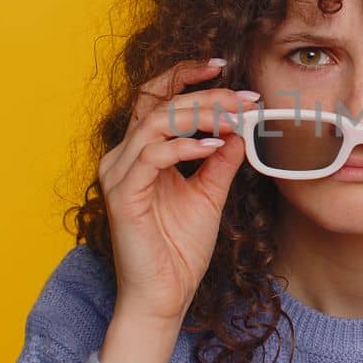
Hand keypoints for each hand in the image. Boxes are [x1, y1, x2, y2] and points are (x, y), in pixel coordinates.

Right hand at [96, 58, 258, 326]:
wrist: (165, 296)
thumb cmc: (180, 250)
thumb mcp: (209, 194)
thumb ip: (220, 160)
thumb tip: (240, 128)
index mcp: (141, 153)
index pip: (158, 99)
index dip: (186, 77)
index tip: (223, 67)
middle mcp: (124, 156)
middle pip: (158, 103)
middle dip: (204, 93)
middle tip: (244, 96)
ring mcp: (119, 173)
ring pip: (155, 122)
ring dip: (200, 114)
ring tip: (235, 117)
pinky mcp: (122, 194)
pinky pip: (152, 155)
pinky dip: (185, 145)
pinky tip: (214, 145)